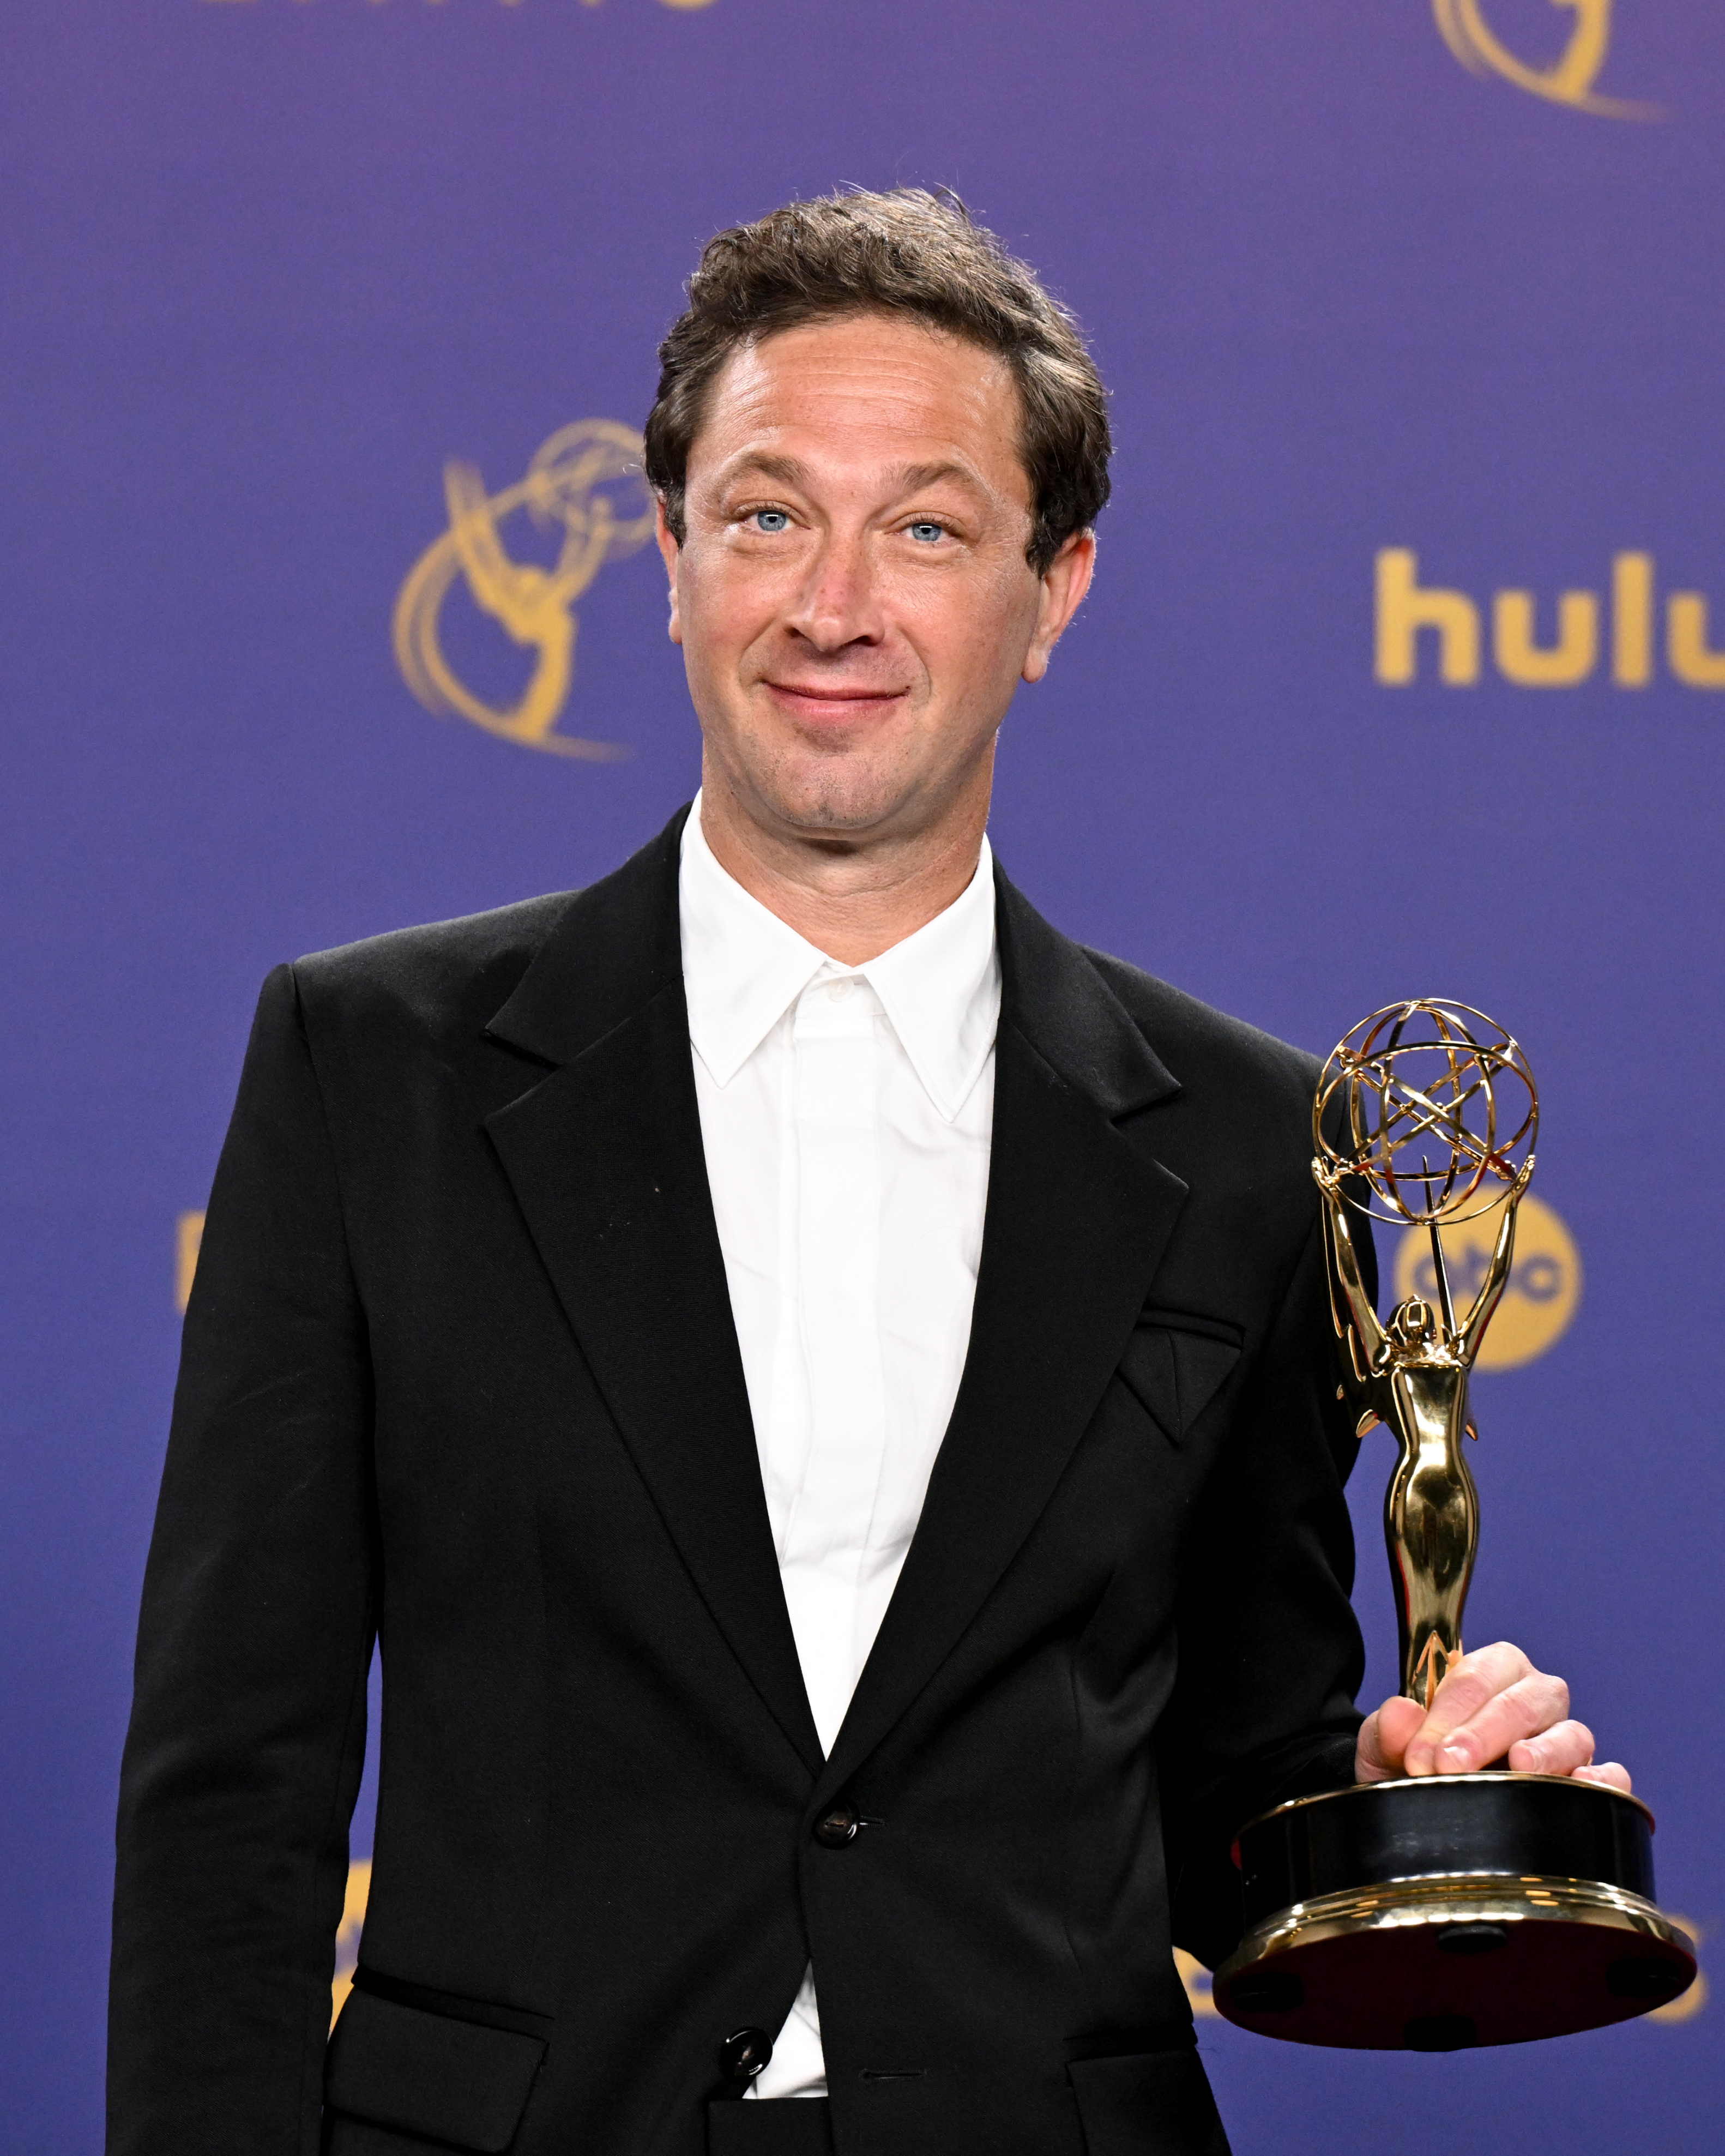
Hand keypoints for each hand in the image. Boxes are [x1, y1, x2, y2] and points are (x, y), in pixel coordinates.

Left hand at [1355, 1641, 1630, 1792]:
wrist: (1424, 1807)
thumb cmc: (1413, 1768)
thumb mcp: (1387, 1750)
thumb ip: (1387, 1730)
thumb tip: (1402, 1713)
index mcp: (1490, 1672)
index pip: (1476, 1677)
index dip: (1448, 1713)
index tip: (1422, 1754)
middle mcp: (1534, 1699)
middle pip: (1524, 1702)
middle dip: (1485, 1732)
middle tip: (1450, 1766)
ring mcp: (1566, 1740)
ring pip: (1572, 1734)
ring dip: (1545, 1751)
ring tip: (1517, 1767)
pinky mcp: (1589, 1784)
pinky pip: (1611, 1778)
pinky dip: (1602, 1782)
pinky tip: (1577, 1788)